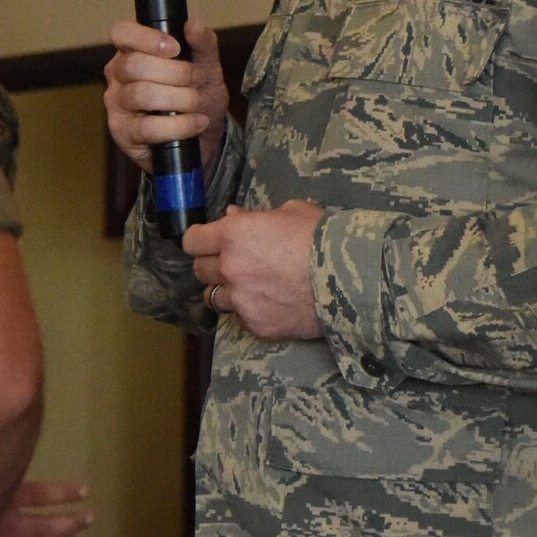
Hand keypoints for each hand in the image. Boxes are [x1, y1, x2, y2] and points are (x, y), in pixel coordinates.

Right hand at [104, 17, 229, 174]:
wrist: (203, 136)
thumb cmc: (198, 93)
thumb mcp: (208, 66)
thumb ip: (203, 44)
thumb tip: (193, 25)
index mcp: (132, 50)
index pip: (122, 32)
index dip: (146, 37)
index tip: (175, 48)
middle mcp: (118, 74)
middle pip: (134, 64)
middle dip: (175, 72)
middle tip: (197, 79)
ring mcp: (117, 104)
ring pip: (140, 94)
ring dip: (179, 98)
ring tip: (198, 103)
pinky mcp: (122, 133)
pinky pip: (147, 128)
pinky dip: (179, 125)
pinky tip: (196, 122)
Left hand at [185, 201, 325, 340]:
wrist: (345, 276)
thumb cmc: (319, 236)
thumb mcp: (289, 212)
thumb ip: (254, 216)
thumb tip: (233, 216)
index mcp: (234, 234)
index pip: (192, 241)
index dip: (199, 239)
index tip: (207, 240)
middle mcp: (230, 268)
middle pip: (200, 270)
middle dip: (213, 263)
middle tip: (233, 261)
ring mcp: (240, 299)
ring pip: (213, 297)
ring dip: (225, 289)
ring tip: (247, 285)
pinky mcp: (254, 324)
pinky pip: (238, 317)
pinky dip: (247, 309)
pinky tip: (268, 301)